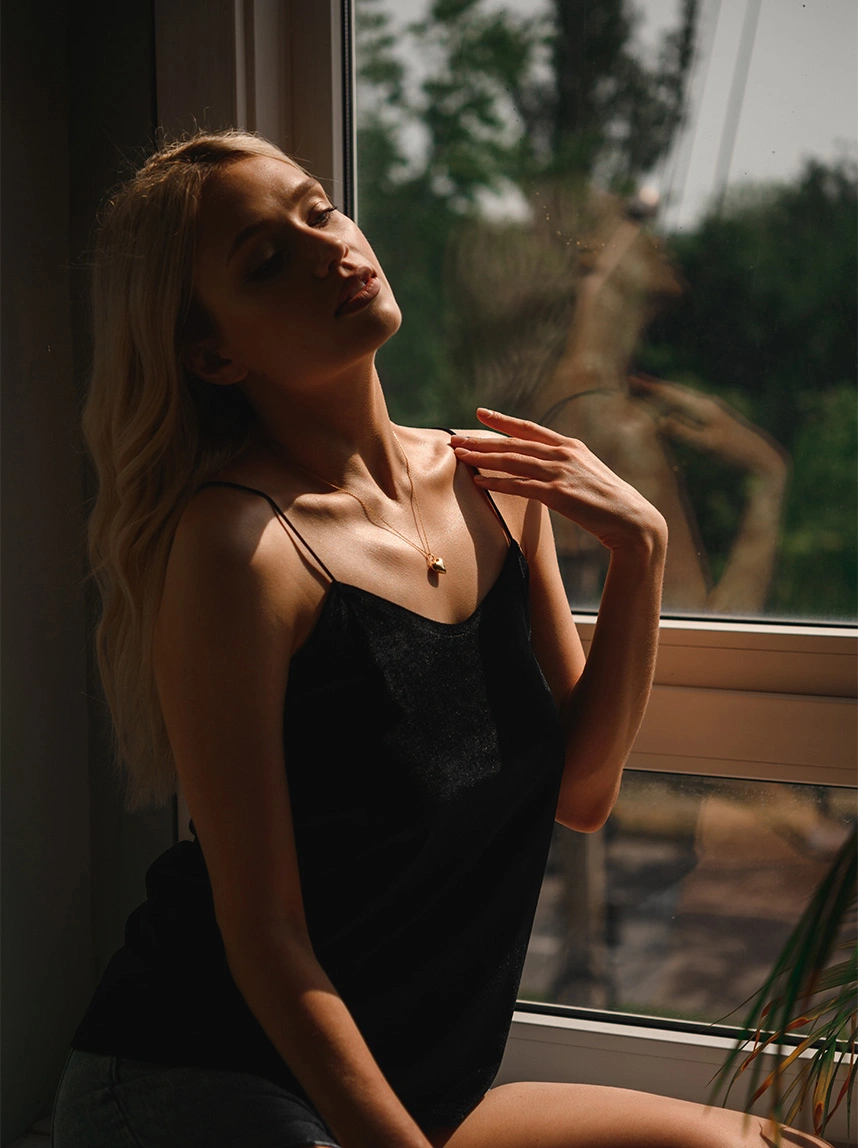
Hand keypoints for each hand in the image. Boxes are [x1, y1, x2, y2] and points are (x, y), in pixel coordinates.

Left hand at [451, 408, 666, 553]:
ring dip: (483, 459)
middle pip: (514, 443)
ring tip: (461, 457)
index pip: (529, 429)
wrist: (632, 520)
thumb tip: (542, 465)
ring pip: (513, 461)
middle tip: (456, 439)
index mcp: (570, 446)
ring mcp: (561, 473)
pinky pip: (521, 486)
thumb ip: (564, 465)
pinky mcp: (559, 495)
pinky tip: (479, 482)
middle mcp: (564, 454)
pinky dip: (498, 483)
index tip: (480, 413)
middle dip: (482, 441)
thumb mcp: (586, 473)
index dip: (503, 421)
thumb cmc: (608, 501)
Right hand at [629, 375, 788, 479]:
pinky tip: (675, 407)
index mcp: (704, 407)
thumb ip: (684, 432)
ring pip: (684, 397)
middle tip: (635, 381)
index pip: (672, 394)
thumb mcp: (708, 445)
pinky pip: (691, 406)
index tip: (632, 380)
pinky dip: (677, 403)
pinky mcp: (717, 419)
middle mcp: (709, 404)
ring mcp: (714, 410)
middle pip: (677, 391)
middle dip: (656, 386)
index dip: (651, 387)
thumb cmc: (735, 453)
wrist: (763, 457)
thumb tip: (661, 420)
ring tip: (651, 390)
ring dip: (666, 393)